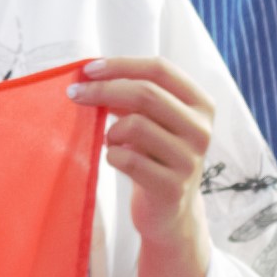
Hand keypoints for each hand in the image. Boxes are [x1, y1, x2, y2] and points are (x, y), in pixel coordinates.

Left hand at [69, 56, 217, 272]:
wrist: (170, 212)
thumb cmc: (155, 156)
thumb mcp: (152, 120)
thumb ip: (131, 96)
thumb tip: (91, 75)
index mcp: (201, 105)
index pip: (160, 69)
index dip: (121, 65)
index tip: (88, 69)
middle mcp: (201, 129)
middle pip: (146, 93)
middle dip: (103, 90)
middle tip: (75, 94)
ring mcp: (190, 160)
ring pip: (135, 125)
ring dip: (111, 130)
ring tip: (111, 140)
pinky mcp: (172, 187)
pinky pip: (127, 159)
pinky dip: (111, 155)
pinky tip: (115, 158)